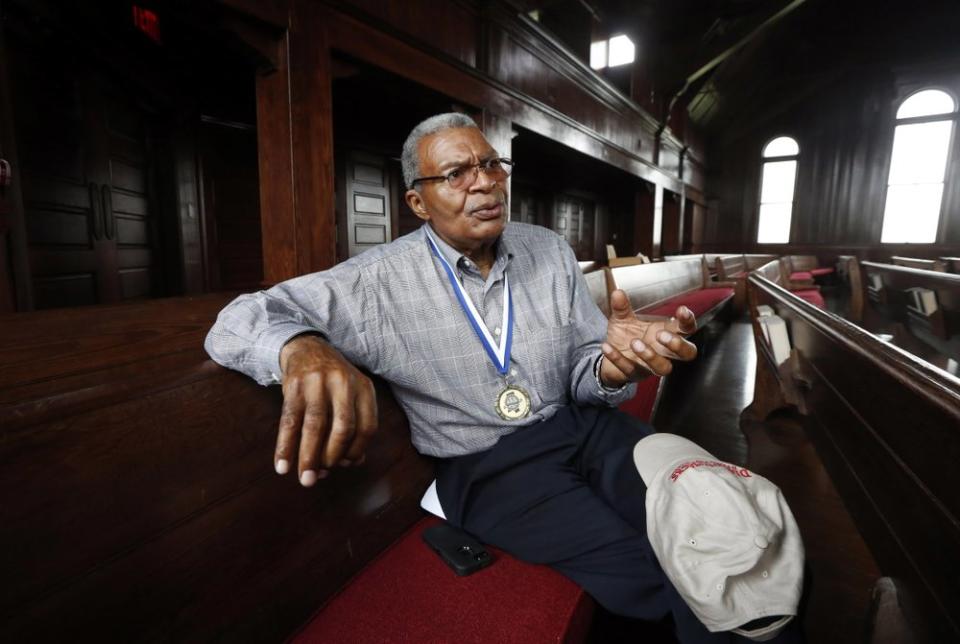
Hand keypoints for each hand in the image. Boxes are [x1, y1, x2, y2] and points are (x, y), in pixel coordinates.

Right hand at [276, 334, 377, 486]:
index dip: (357, 451)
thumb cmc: (333, 382)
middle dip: (333, 457)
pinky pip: (289, 421)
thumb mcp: (352, 394)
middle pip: (342, 427)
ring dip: (309, 457)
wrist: (307, 348)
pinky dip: (285, 446)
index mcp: (363, 387)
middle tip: (322, 476)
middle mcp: (343, 383)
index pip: (367, 427)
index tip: (345, 465)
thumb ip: (355, 424)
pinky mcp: (294, 386)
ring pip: (315, 426)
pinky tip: (282, 466)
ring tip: (306, 479)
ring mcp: (317, 383)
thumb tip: (353, 463)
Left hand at [599, 289, 697, 386]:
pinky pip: (629, 369)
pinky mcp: (634, 374)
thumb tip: (618, 293)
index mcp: (667, 334)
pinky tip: (607, 346)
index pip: (687, 329)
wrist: (610, 357)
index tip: (682, 311)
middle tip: (661, 335)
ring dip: (650, 356)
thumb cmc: (626, 336)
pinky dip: (618, 358)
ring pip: (663, 367)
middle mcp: (664, 352)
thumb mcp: (623, 319)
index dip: (688, 321)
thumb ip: (622, 307)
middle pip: (687, 353)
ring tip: (634, 342)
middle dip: (678, 345)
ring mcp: (651, 366)